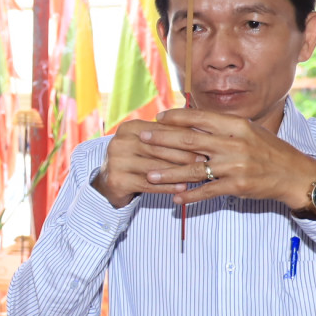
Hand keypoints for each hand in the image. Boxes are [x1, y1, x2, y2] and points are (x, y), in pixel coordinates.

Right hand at [93, 117, 207, 207]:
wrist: (109, 180)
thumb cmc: (138, 158)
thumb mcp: (148, 142)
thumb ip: (168, 134)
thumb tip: (201, 128)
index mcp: (129, 128)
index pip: (161, 131)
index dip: (184, 136)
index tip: (205, 142)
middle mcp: (119, 142)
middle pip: (159, 149)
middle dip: (185, 155)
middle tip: (205, 160)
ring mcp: (116, 162)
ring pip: (155, 168)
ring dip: (179, 173)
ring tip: (199, 175)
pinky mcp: (116, 180)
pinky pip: (149, 185)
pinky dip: (168, 187)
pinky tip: (183, 188)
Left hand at [136, 108, 315, 209]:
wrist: (296, 175)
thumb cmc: (269, 151)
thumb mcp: (249, 131)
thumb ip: (223, 126)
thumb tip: (194, 118)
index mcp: (237, 126)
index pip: (200, 117)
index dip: (177, 117)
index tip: (158, 118)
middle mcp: (234, 144)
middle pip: (190, 140)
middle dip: (162, 139)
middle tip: (142, 138)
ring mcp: (235, 166)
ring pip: (193, 169)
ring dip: (168, 173)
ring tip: (148, 175)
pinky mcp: (237, 186)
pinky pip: (207, 191)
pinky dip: (190, 196)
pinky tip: (175, 199)